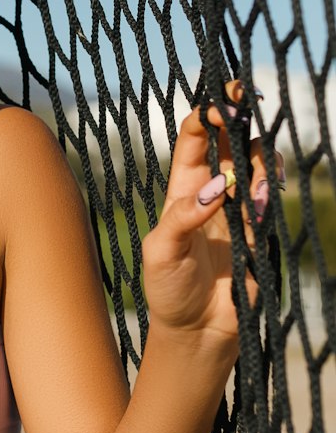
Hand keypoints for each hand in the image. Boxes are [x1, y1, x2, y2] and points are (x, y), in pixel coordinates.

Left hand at [140, 79, 284, 352]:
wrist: (196, 333)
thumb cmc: (168, 290)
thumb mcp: (161, 251)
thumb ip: (183, 217)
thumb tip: (216, 186)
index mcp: (181, 189)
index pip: (194, 138)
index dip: (206, 116)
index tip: (220, 107)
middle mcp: (212, 192)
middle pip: (231, 141)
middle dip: (240, 116)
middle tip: (249, 100)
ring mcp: (239, 210)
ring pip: (257, 164)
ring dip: (259, 160)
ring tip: (253, 181)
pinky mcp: (259, 231)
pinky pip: (270, 198)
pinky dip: (269, 191)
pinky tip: (260, 197)